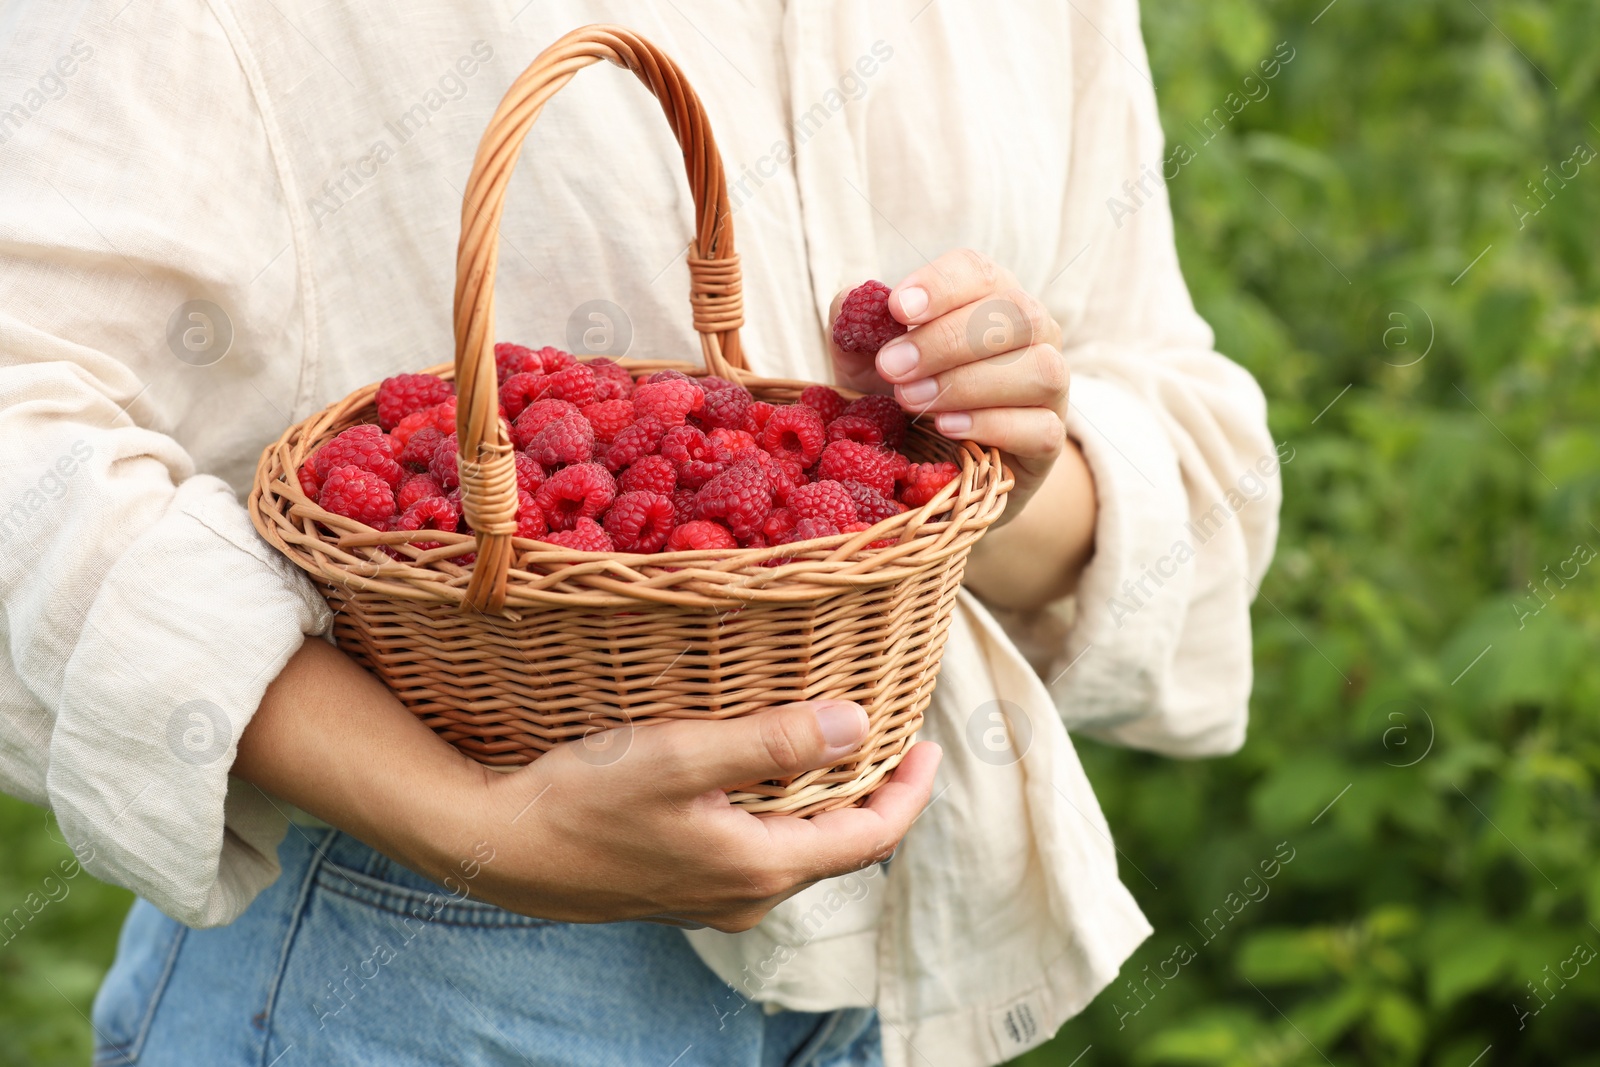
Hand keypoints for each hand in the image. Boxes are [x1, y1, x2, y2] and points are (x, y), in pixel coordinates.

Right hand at [236, 639, 940, 932]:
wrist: (496, 847)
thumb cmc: (583, 797)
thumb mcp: (682, 756)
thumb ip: (773, 742)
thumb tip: (859, 726)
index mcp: (761, 865)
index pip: (871, 836)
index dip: (909, 790)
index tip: (931, 742)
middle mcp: (746, 894)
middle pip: (838, 844)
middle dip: (872, 793)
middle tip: (889, 734)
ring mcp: (711, 896)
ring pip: (795, 847)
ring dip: (823, 801)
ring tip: (833, 745)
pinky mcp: (679, 886)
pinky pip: (756, 849)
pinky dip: (780, 811)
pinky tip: (760, 777)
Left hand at [829, 248, 1069, 519]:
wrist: (937, 462)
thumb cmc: (905, 392)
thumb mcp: (867, 358)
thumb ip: (856, 323)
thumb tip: (856, 301)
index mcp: (989, 296)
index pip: (979, 271)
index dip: (940, 284)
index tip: (897, 308)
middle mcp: (1033, 331)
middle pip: (1016, 314)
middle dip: (947, 340)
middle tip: (892, 368)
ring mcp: (1051, 385)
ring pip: (1039, 369)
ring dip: (969, 383)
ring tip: (913, 401)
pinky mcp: (1051, 437)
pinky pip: (1042, 427)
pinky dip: (992, 425)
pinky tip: (947, 428)